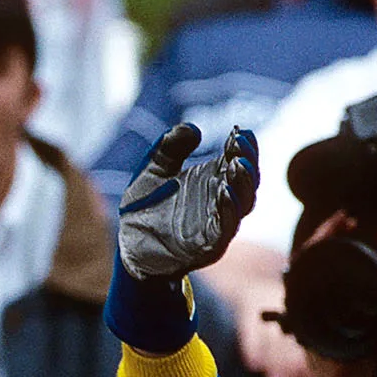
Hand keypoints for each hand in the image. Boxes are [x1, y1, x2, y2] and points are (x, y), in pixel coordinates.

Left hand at [117, 123, 258, 280]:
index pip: (239, 159)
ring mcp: (218, 224)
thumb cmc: (144, 208)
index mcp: (212, 179)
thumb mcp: (152, 171)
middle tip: (238, 142)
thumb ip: (168, 148)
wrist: (129, 247)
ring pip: (244, 203)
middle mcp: (220, 200)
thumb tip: (192, 129)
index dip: (244, 145)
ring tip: (236, 163)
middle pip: (248, 179)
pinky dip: (229, 210)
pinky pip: (226, 228)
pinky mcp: (210, 245)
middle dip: (248, 159)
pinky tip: (224, 192)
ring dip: (243, 183)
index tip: (238, 131)